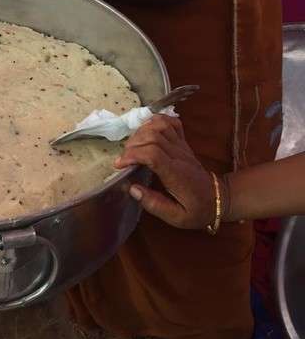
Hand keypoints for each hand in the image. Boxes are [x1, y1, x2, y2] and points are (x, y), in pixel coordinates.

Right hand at [114, 114, 219, 229]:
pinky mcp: (184, 143)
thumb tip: (132, 188)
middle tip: (124, 159)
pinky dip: (156, 121)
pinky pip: (172, 123)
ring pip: (161, 126)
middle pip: (153, 136)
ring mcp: (183, 146)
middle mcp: (179, 156)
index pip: (153, 154)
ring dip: (141, 131)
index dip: (133, 155)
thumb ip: (154, 204)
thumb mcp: (176, 217)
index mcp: (176, 174)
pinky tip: (147, 130)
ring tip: (133, 146)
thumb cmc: (196, 209)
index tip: (120, 165)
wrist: (218, 198)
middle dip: (132, 144)